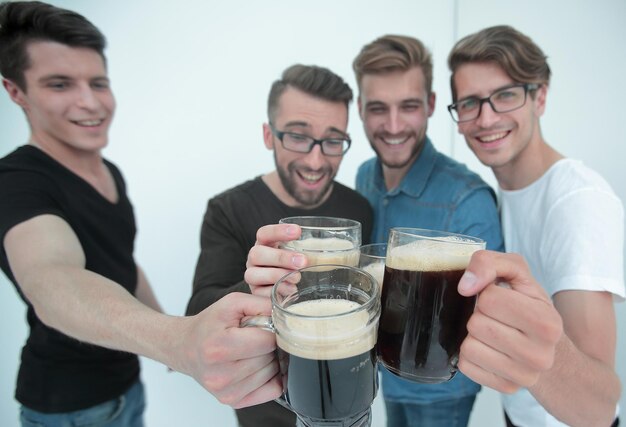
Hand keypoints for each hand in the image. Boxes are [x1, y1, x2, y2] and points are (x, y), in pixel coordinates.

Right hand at [179, 293, 281, 407]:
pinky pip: (273, 390)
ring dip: (270, 360)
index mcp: (219, 347)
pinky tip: (258, 365)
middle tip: (254, 338)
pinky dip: (272, 377)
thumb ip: (261, 304)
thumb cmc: (209, 325)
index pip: (267, 341)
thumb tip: (286, 315)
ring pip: (274, 373)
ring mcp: (227, 392)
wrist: (186, 348)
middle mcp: (221, 374)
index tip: (262, 326)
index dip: (270, 330)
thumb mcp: (232, 303)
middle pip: (270, 358)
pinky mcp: (234, 401)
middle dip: (269, 345)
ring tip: (252, 351)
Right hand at [244, 223, 306, 296]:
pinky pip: (260, 294)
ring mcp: (252, 276)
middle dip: (280, 257)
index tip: (298, 232)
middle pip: (257, 254)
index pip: (264, 233)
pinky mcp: (254, 294)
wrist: (280, 286)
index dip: (278, 231)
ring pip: (253, 274)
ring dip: (277, 275)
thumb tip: (333, 254)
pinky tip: (291, 290)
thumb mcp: (298, 254)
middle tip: (302, 262)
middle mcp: (254, 259)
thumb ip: (309, 251)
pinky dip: (275, 291)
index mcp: (264, 244)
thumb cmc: (292, 266)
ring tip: (297, 278)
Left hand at [457, 251, 562, 393]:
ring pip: (468, 347)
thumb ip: (489, 262)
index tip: (501, 298)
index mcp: (546, 321)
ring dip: (472, 335)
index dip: (487, 294)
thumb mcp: (516, 273)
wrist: (550, 348)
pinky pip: (466, 366)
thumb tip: (465, 285)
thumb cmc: (529, 304)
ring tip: (492, 332)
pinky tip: (489, 350)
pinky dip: (471, 354)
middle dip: (478, 315)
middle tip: (496, 318)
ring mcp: (524, 376)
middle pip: (476, 324)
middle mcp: (540, 354)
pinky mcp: (507, 388)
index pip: (488, 299)